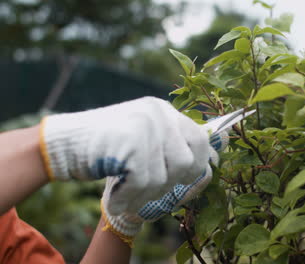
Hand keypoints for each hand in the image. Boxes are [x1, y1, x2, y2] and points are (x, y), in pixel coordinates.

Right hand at [39, 97, 211, 215]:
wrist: (63, 143)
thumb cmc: (106, 147)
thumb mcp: (143, 137)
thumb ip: (171, 145)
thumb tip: (212, 162)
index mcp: (164, 111)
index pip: (201, 137)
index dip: (204, 162)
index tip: (198, 179)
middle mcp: (159, 114)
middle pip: (190, 160)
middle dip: (176, 183)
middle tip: (152, 191)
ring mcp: (146, 126)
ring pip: (168, 175)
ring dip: (149, 193)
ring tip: (129, 195)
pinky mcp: (131, 142)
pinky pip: (145, 181)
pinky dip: (131, 196)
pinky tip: (116, 198)